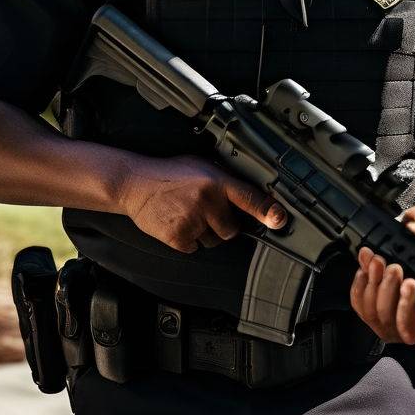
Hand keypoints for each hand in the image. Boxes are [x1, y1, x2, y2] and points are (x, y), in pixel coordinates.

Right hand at [118, 154, 286, 252]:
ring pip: (214, 241)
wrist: (135, 183)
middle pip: (232, 229)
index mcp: (216, 181)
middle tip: (206, 211)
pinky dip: (188, 240)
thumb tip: (252, 193)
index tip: (279, 220)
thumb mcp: (202, 165)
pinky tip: (178, 222)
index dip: (267, 211)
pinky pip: (195, 249)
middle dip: (223, 224)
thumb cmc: (170, 173)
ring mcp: (192, 220)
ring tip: (189, 214)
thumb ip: (226, 179)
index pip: (249, 197)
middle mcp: (207, 200)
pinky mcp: (178, 237)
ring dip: (206, 233)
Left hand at [349, 202, 414, 343]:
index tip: (410, 283)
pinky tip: (364, 269)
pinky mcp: (370, 310)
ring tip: (377, 262)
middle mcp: (405, 324)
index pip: (413, 327)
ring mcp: (386, 320)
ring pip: (372, 313)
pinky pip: (359, 306)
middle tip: (393, 267)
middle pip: (389, 317)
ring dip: (372, 286)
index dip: (407, 307)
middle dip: (388, 289)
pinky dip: (359, 287)